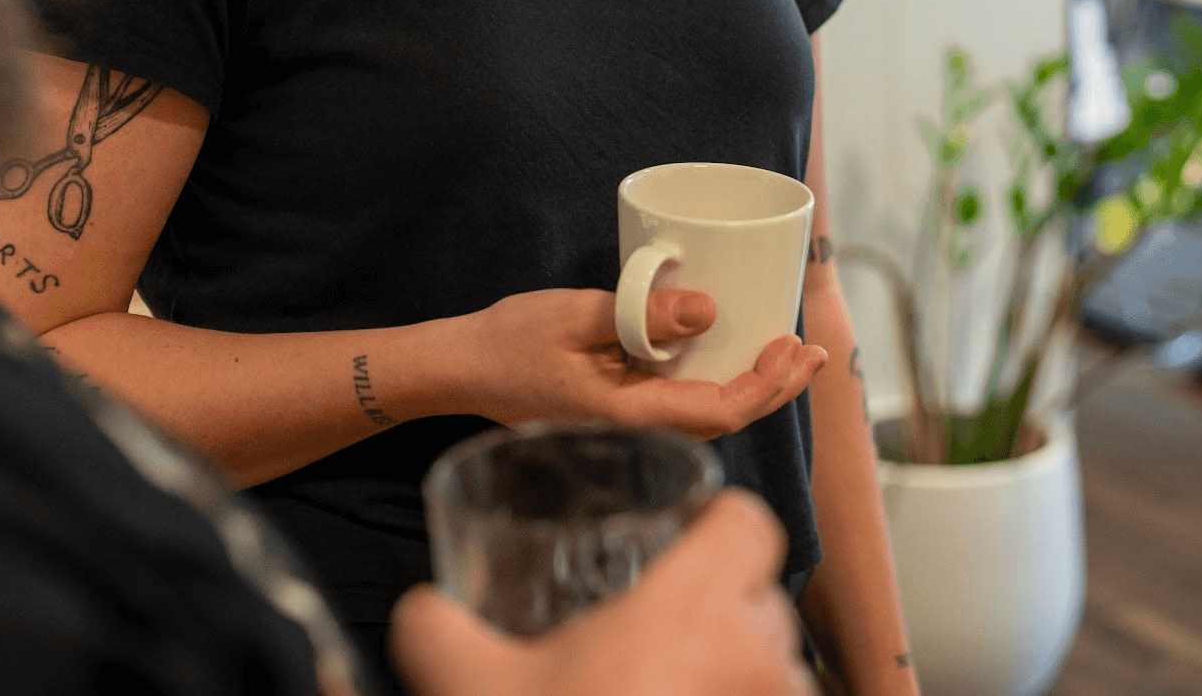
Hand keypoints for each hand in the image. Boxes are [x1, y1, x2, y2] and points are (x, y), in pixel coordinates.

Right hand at [389, 488, 813, 695]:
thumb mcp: (461, 679)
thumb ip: (434, 623)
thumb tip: (423, 609)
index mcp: (694, 608)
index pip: (750, 523)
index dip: (716, 523)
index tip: (681, 541)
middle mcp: (759, 665)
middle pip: (765, 603)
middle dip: (721, 614)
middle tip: (657, 637)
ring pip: (779, 678)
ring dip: (735, 682)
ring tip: (668, 695)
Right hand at [457, 287, 824, 437]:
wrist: (462, 368)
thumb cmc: (509, 340)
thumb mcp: (573, 314)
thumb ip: (638, 315)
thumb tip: (707, 313)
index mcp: (627, 413)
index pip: (716, 410)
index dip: (764, 385)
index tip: (792, 348)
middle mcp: (636, 427)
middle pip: (724, 418)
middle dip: (774, 387)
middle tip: (810, 350)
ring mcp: (629, 421)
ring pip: (708, 412)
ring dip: (752, 385)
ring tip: (787, 351)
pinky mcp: (621, 407)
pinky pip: (683, 400)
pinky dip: (719, 379)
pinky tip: (731, 353)